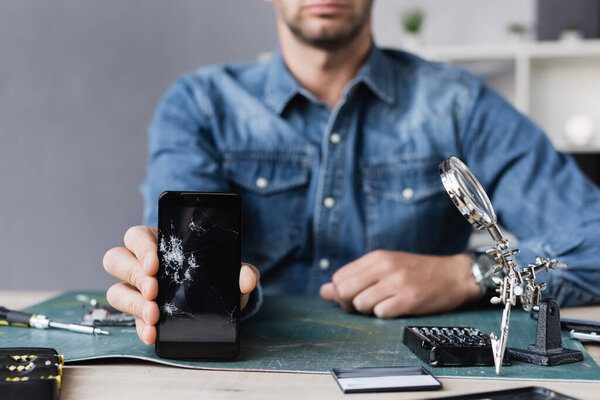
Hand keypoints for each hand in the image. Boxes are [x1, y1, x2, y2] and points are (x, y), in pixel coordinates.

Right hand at [103, 226, 259, 344]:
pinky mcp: (139, 312)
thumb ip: (240, 271)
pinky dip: (139, 327)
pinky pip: (129, 319)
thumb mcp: (229, 270)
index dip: (141, 248)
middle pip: (117, 260)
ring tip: (154, 316)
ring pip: (117, 290)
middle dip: (134, 276)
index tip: (154, 264)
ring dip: (133, 303)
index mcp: (157, 242)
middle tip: (154, 291)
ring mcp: (135, 289)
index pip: (137, 237)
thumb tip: (247, 278)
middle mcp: (140, 263)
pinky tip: (152, 334)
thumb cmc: (214, 273)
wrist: (218, 299)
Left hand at [319, 250, 479, 317]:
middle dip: (349, 303)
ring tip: (384, 303)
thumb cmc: (416, 272)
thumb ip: (354, 278)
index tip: (355, 294)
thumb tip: (323, 291)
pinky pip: (381, 314)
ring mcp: (397, 283)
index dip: (341, 292)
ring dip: (369, 310)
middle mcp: (384, 267)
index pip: (339, 278)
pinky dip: (385, 314)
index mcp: (376, 258)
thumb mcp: (384, 267)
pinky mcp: (409, 300)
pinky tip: (396, 307)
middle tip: (365, 304)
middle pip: (345, 291)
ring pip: (361, 304)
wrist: (454, 275)